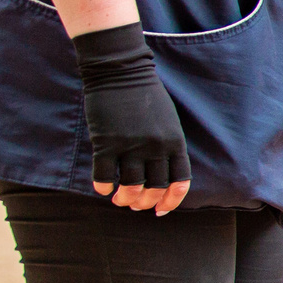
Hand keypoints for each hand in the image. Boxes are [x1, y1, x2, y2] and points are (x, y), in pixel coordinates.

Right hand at [73, 23, 189, 212]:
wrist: (120, 72)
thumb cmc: (145, 95)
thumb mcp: (168, 121)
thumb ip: (167, 146)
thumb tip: (161, 173)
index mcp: (175, 142)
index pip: (180, 181)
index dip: (172, 200)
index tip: (161, 210)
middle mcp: (156, 147)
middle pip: (155, 188)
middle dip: (145, 202)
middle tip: (135, 205)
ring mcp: (131, 146)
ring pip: (130, 186)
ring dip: (125, 198)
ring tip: (119, 199)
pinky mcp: (106, 142)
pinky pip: (104, 175)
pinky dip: (103, 186)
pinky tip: (102, 188)